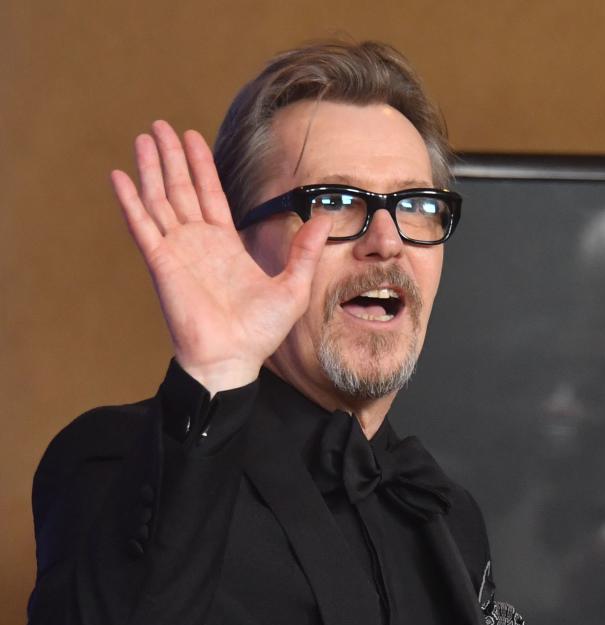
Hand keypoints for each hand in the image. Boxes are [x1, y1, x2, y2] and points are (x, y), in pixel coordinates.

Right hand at [110, 121, 331, 392]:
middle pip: (181, 189)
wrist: (233, 358)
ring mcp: (177, 251)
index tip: (192, 137)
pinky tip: (120, 176)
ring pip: (160, 199)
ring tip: (144, 137)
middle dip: (171, 157)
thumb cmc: (261, 332)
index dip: (201, 165)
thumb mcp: (294, 286)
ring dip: (150, 168)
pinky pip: (142, 226)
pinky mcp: (161, 262)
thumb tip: (324, 219)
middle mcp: (198, 243)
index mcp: (225, 245)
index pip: (210, 195)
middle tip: (160, 125)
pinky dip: (130, 201)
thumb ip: (305, 251)